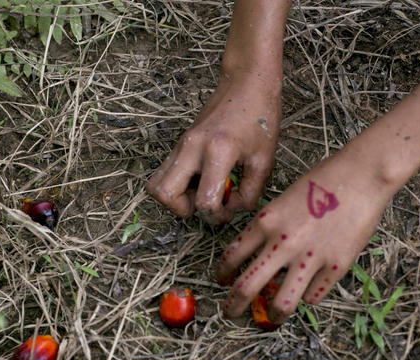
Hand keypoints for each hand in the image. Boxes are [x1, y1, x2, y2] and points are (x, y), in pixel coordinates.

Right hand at [145, 71, 280, 224]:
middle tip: (205, 203)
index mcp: (218, 152)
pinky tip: (200, 179)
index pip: (204, 201)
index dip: (217, 217)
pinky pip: (164, 172)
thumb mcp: (264, 160)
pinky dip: (176, 185)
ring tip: (199, 192)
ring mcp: (181, 145)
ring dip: (174, 197)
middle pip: (164, 194)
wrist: (245, 82)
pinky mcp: (179, 144)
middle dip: (183, 209)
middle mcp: (192, 148)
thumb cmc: (260, 117)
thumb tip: (234, 209)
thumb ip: (250, 192)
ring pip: (155, 184)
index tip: (229, 211)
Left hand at [216, 152, 391, 322]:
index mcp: (264, 222)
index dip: (222, 274)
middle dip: (233, 306)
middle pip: (246, 287)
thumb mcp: (282, 201)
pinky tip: (309, 292)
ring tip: (272, 319)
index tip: (222, 281)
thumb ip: (268, 230)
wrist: (361, 176)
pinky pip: (314, 296)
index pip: (231, 257)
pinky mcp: (336, 267)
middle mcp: (282, 243)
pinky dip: (308, 297)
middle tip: (229, 314)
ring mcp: (309, 258)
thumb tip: (259, 260)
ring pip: (280, 304)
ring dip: (273, 316)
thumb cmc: (322, 183)